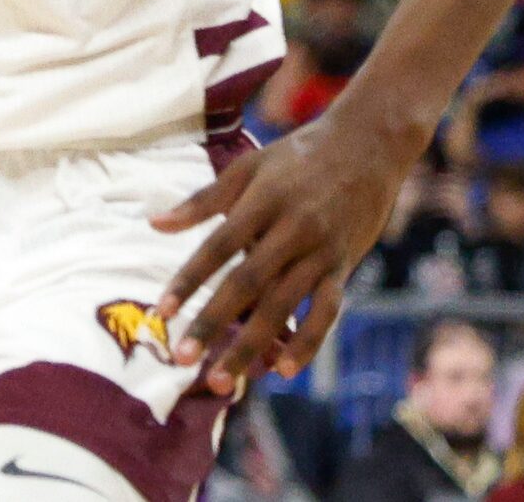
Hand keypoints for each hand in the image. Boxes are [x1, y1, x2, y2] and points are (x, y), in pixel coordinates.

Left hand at [151, 106, 418, 394]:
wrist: (369, 145)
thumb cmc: (298, 155)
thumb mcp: (248, 167)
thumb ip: (202, 201)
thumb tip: (154, 224)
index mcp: (261, 201)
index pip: (216, 248)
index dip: (188, 281)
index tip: (161, 313)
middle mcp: (292, 229)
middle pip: (247, 285)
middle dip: (213, 324)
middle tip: (183, 359)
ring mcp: (321, 251)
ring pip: (283, 306)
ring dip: (253, 346)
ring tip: (224, 379)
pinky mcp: (344, 266)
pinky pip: (326, 311)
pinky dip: (306, 342)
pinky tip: (283, 370)